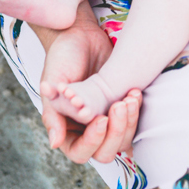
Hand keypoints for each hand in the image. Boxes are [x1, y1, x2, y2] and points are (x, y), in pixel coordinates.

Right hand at [35, 12, 140, 164]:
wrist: (81, 36)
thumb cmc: (62, 58)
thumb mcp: (52, 84)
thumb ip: (52, 114)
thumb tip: (55, 143)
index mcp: (66, 130)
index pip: (81, 152)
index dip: (93, 141)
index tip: (100, 119)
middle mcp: (87, 130)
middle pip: (106, 152)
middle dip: (116, 132)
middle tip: (119, 105)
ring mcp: (106, 119)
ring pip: (123, 139)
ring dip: (129, 122)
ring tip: (130, 98)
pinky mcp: (120, 105)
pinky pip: (133, 120)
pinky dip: (136, 111)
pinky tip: (135, 94)